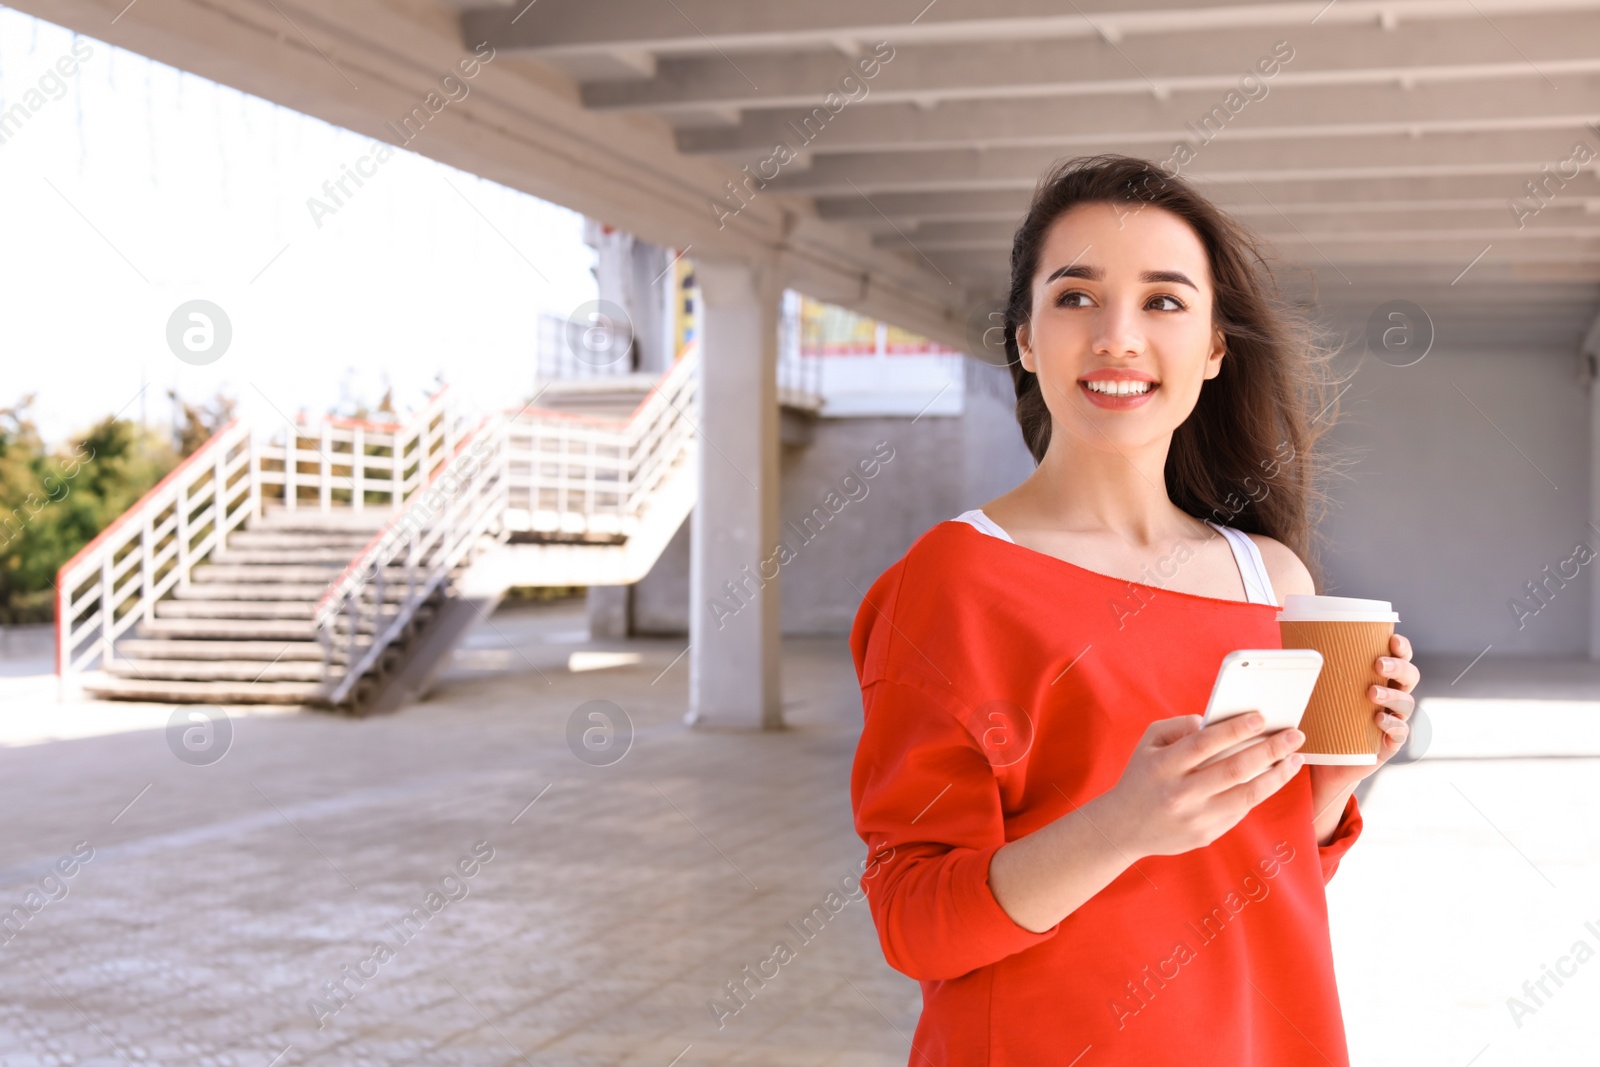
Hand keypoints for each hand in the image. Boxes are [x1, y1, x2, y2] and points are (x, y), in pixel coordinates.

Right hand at [1099, 711, 1305, 859]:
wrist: (1123, 828)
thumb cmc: (1142, 776)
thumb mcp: (1148, 743)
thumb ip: (1178, 726)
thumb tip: (1213, 722)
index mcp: (1163, 766)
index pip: (1205, 743)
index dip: (1236, 729)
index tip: (1262, 717)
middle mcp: (1180, 793)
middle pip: (1234, 769)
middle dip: (1270, 749)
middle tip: (1295, 735)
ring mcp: (1195, 817)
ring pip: (1247, 795)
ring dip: (1277, 775)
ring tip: (1295, 758)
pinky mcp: (1206, 835)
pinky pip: (1240, 810)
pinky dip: (1259, 792)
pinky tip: (1272, 777)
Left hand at [1308, 632, 1419, 831]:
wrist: (1325, 762)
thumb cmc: (1324, 720)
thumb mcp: (1321, 694)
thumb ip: (1317, 674)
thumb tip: (1293, 647)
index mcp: (1379, 680)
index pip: (1399, 659)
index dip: (1402, 648)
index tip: (1393, 638)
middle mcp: (1391, 697)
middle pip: (1410, 677)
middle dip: (1398, 667)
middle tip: (1379, 664)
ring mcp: (1393, 720)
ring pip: (1406, 702)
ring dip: (1392, 695)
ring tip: (1372, 693)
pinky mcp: (1389, 743)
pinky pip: (1400, 731)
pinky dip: (1392, 724)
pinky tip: (1379, 719)